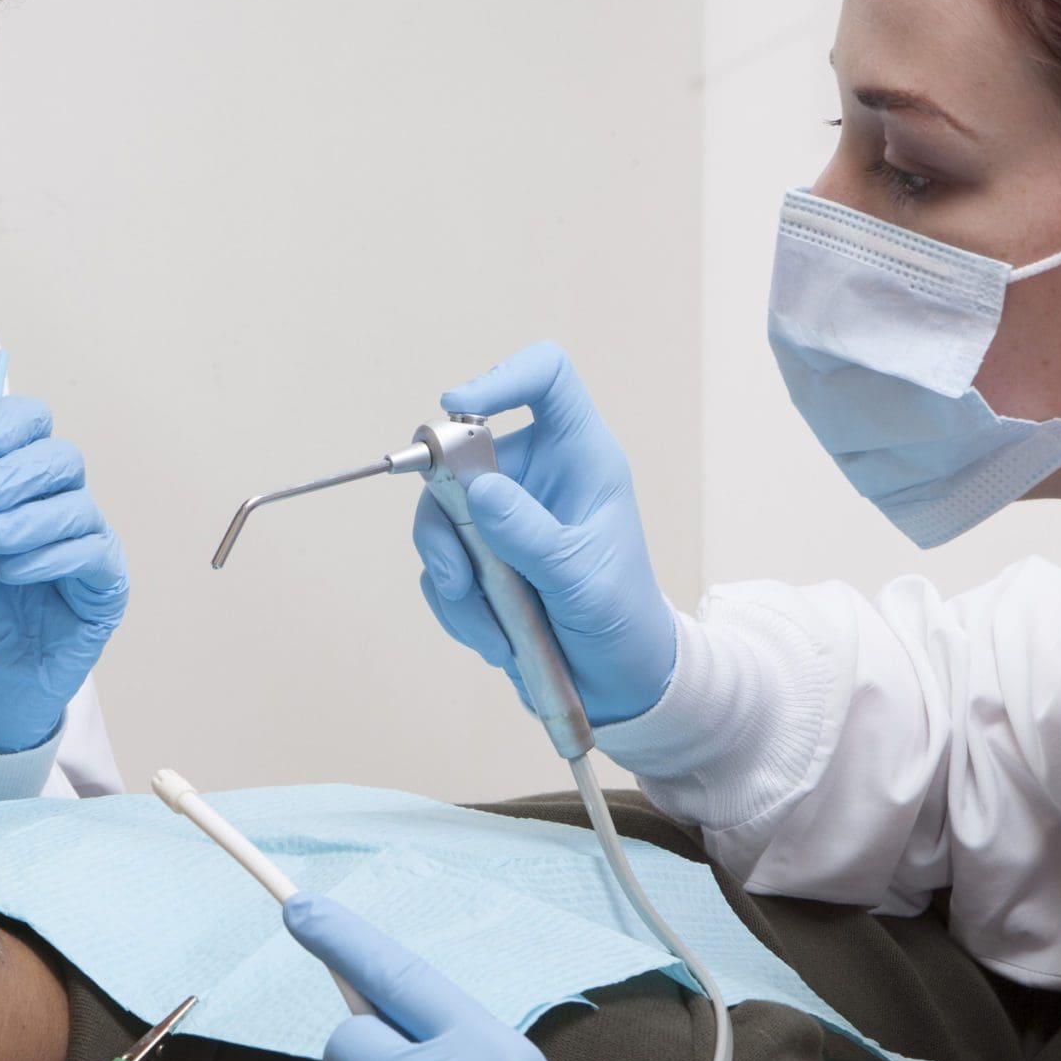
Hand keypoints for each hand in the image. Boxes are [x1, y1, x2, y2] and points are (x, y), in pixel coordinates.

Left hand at [0, 396, 128, 754]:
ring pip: (78, 505)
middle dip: (22, 470)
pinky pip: (92, 555)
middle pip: (62, 459)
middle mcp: (57, 509)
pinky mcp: (104, 589)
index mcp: (17, 489)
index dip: (16, 424)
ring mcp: (85, 547)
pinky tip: (17, 572)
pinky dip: (53, 556)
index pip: (33, 432)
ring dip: (31, 518)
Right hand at [415, 342, 677, 724]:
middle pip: (460, 456)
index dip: (501, 378)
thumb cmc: (621, 618)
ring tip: (492, 630)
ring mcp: (502, 518)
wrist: (617, 682)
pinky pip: (439, 569)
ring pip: (439, 520)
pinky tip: (494, 638)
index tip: (458, 408)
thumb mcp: (581, 578)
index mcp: (579, 457)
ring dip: (454, 582)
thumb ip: (530, 534)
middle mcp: (536, 477)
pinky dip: (456, 608)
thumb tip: (478, 489)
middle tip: (457, 574)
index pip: (546, 378)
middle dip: (448, 521)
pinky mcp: (479, 560)